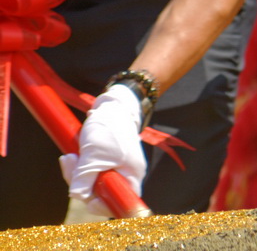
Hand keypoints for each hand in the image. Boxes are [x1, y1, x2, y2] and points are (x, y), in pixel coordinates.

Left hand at [61, 84, 145, 205]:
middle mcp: (125, 175)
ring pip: (92, 183)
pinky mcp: (105, 162)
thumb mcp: (93, 156)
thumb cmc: (109, 130)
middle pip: (102, 193)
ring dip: (76, 173)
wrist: (112, 106)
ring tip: (68, 157)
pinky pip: (89, 173)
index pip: (120, 202)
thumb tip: (77, 196)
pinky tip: (72, 156)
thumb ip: (84, 180)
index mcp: (131, 176)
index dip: (103, 205)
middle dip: (82, 184)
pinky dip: (79, 167)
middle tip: (70, 164)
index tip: (87, 199)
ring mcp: (115, 168)